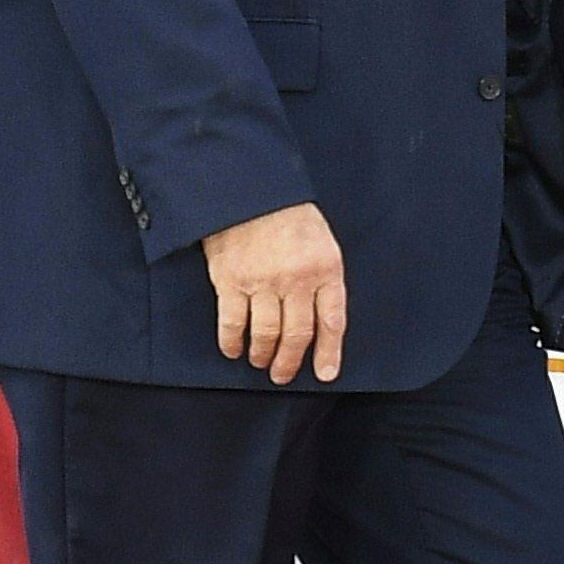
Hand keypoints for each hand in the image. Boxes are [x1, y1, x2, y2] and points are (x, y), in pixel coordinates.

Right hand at [206, 201, 347, 385]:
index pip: (332, 320)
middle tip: (283, 374)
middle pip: (297, 334)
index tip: (326, 373)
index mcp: (325, 268)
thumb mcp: (321, 241)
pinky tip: (234, 350)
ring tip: (260, 362)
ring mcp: (263, 281)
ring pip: (266, 334)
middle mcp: (297, 278)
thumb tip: (321, 319)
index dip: (330, 352)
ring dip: (263, 355)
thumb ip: (323, 278)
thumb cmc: (288, 215)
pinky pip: (233, 323)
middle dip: (290, 361)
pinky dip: (232, 342)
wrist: (249, 189)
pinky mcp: (232, 281)